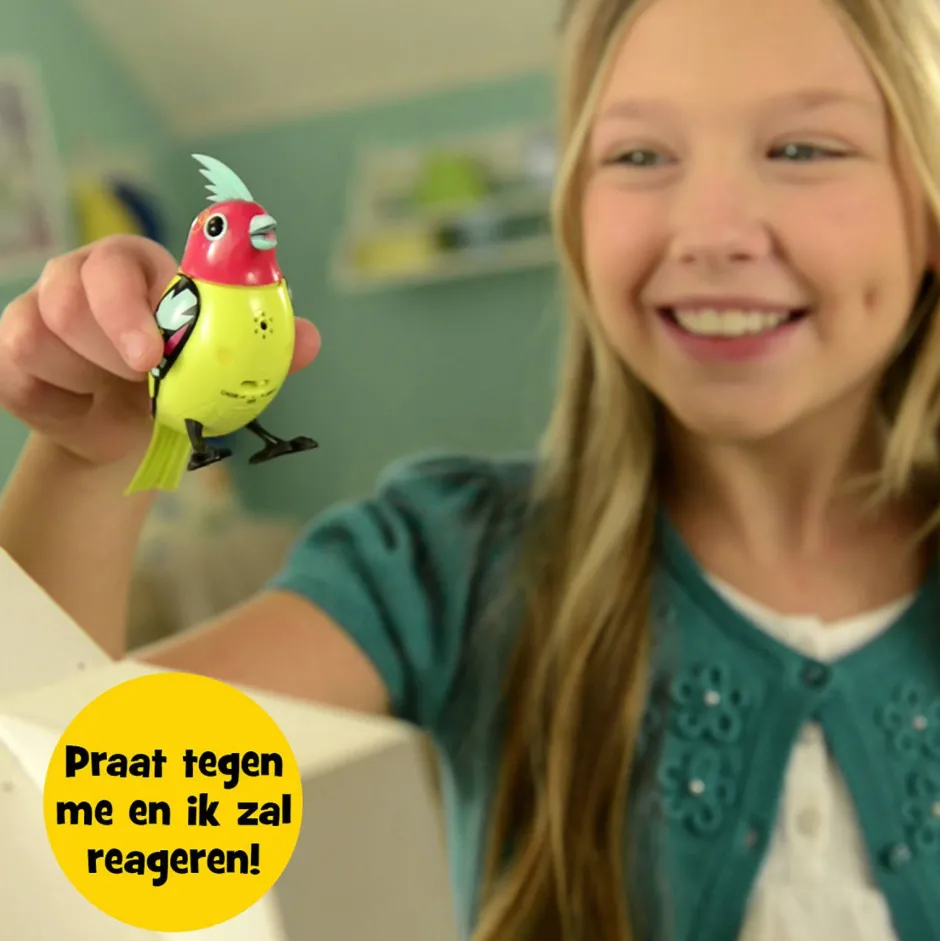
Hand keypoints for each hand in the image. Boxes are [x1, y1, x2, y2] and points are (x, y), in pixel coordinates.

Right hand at [0, 235, 320, 466]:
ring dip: (89, 382)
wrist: (129, 428)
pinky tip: (86, 409)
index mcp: (134, 267)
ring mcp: (37, 312)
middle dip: (110, 354)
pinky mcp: (12, 356)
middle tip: (143, 382)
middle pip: (68, 303)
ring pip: (41, 341)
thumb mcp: (222, 362)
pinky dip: (61, 408)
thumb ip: (265, 348)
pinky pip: (20, 380)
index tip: (151, 359)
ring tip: (119, 392)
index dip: (130, 308)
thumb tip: (311, 341)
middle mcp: (77, 279)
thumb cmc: (179, 378)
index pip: (118, 263)